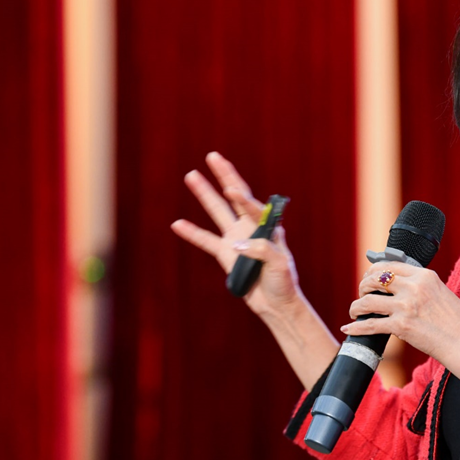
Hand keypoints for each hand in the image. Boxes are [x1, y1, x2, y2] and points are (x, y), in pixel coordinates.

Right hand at [171, 152, 301, 316]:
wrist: (275, 304)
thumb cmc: (283, 282)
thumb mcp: (279, 265)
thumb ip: (262, 251)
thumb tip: (237, 245)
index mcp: (268, 227)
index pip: (253, 207)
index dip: (243, 198)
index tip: (232, 191)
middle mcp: (251, 228)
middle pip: (236, 196)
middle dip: (225, 176)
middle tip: (213, 156)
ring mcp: (237, 239)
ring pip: (218, 211)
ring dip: (205, 194)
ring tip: (191, 175)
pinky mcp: (225, 254)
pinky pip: (205, 240)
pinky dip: (191, 233)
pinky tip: (177, 223)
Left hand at [341, 262, 459, 369]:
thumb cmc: (459, 323)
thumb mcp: (442, 293)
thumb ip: (422, 287)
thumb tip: (401, 289)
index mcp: (425, 276)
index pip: (390, 265)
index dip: (374, 271)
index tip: (368, 278)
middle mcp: (414, 287)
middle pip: (375, 279)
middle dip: (363, 286)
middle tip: (362, 295)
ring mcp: (406, 306)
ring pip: (367, 300)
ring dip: (356, 306)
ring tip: (354, 312)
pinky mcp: (401, 326)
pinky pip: (370, 324)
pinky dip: (356, 327)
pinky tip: (349, 328)